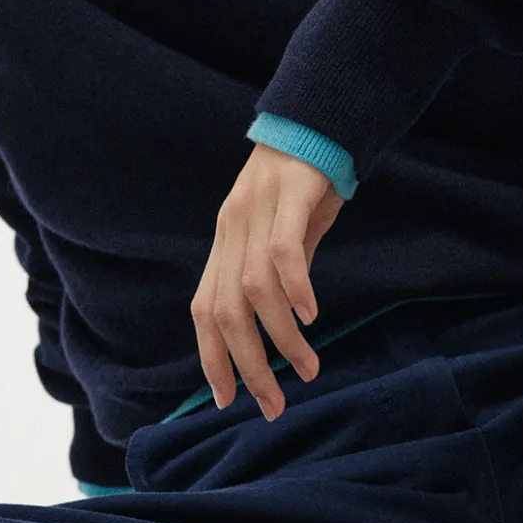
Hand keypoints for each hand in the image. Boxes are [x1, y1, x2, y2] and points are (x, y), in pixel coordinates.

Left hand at [191, 142, 344, 419]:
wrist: (319, 116)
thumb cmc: (305, 182)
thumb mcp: (282, 233)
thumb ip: (275, 274)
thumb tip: (280, 322)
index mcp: (225, 242)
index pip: (203, 310)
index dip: (211, 359)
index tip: (228, 400)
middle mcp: (231, 230)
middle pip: (223, 311)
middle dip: (246, 366)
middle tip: (272, 406)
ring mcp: (257, 211)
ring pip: (253, 290)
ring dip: (279, 338)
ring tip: (306, 369)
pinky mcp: (291, 195)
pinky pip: (283, 250)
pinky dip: (293, 287)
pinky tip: (311, 316)